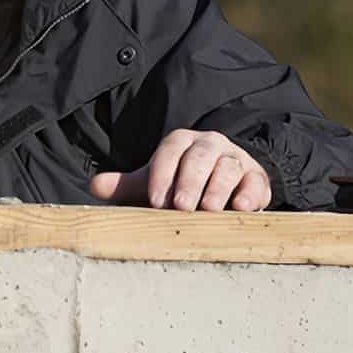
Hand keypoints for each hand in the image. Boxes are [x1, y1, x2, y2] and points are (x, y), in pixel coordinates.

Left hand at [88, 129, 270, 211]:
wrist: (223, 191)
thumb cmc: (181, 186)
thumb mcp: (154, 185)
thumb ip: (127, 186)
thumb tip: (96, 186)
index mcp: (182, 143)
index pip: (171, 150)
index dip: (162, 174)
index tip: (156, 201)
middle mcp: (210, 145)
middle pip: (200, 157)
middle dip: (190, 181)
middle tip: (182, 207)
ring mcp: (235, 160)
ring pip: (228, 167)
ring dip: (218, 188)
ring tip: (209, 210)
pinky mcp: (256, 178)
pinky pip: (255, 181)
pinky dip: (249, 193)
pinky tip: (241, 208)